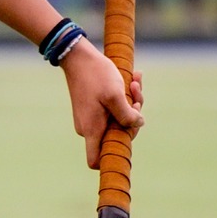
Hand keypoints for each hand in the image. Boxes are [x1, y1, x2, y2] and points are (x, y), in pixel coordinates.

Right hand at [61, 41, 142, 168]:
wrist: (78, 56)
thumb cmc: (96, 75)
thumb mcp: (115, 95)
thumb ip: (128, 115)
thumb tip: (138, 124)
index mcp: (92, 129)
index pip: (96, 161)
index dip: (111, 160)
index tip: (125, 143)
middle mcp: (90, 127)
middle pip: (116, 136)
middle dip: (131, 119)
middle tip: (135, 98)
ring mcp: (91, 118)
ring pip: (118, 120)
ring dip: (130, 104)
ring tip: (134, 83)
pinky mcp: (94, 108)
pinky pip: (113, 110)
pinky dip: (123, 99)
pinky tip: (132, 81)